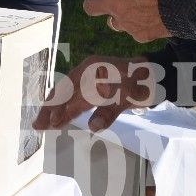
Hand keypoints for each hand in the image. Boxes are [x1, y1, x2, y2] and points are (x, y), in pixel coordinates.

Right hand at [33, 54, 159, 131]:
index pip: (68, 87)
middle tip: (37, 126)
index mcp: (91, 69)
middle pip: (63, 91)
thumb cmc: (143, 83)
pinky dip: (68, 111)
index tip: (51, 121)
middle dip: (50, 109)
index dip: (58, 105)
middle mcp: (87, 73)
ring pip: (68, 97)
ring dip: (57, 111)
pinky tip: (61, 121)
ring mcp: (90, 81)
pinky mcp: (95, 91)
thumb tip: (92, 127)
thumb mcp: (128, 97)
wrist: (158, 76)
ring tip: (44, 126)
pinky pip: (77, 101)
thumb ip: (109, 111)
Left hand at [52, 0, 174, 42]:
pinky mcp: (143, 35)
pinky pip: (131, 30)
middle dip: (92, 0)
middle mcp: (116, 6)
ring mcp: (129, 23)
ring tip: (128, 4)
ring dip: (115, 12)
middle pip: (91, 7)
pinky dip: (135, 23)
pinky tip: (145, 15)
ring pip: (111, 21)